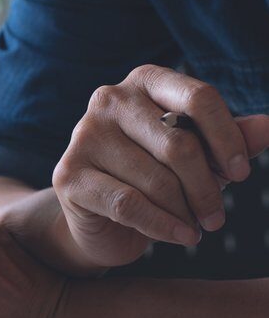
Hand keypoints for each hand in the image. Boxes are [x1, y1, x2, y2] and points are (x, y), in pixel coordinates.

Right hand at [52, 65, 268, 267]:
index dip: (227, 138)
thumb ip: (229, 140)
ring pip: (155, 180)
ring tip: (194, 226)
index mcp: (144, 81)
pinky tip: (180, 236)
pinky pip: (129, 204)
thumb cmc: (152, 177)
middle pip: (178, 143)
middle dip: (206, 187)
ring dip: (184, 212)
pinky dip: (163, 226)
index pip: (198, 98)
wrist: (99, 218)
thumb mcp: (197, 156)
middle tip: (217, 216)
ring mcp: (83, 136)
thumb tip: (268, 128)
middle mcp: (108, 100)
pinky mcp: (68, 174)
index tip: (241, 174)